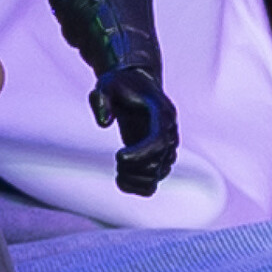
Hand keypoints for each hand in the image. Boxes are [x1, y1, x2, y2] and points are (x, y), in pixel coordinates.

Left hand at [90, 65, 177, 196]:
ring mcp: (167, 148)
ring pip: (156, 176)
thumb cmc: (120, 85)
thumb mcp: (106, 83)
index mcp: (162, 113)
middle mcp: (170, 133)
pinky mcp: (158, 159)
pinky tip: (121, 179)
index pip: (159, 140)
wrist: (135, 87)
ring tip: (119, 168)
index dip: (140, 153)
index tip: (118, 157)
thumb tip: (104, 123)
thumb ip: (102, 98)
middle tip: (118, 157)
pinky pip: (153, 184)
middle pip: (157, 163)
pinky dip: (137, 187)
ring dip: (133, 177)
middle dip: (132, 166)